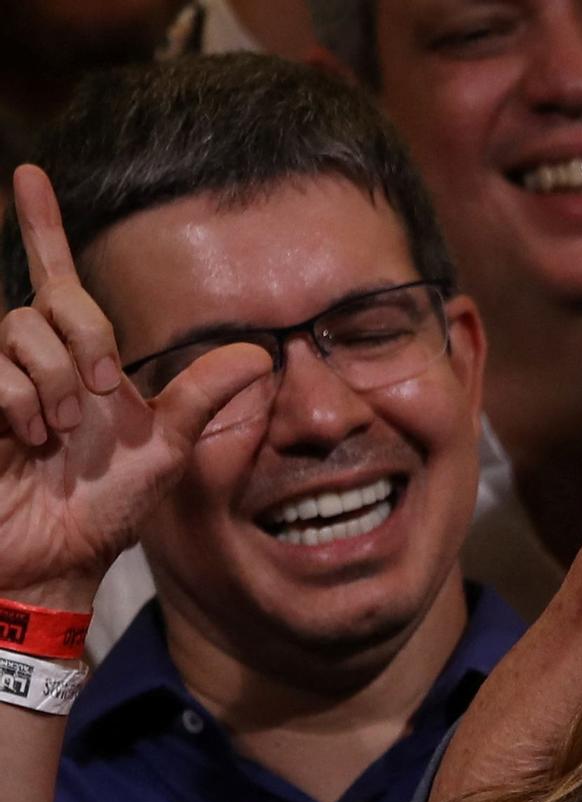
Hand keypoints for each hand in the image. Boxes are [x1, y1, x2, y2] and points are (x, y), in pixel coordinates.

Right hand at [0, 165, 269, 611]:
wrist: (57, 556)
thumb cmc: (105, 507)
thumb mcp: (168, 448)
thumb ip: (204, 396)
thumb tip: (265, 354)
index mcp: (79, 360)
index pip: (58, 278)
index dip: (41, 225)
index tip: (31, 172)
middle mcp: (34, 360)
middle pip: (48, 304)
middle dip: (82, 344)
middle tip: (100, 399)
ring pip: (17, 333)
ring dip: (52, 384)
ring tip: (61, 434)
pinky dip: (18, 403)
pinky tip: (28, 440)